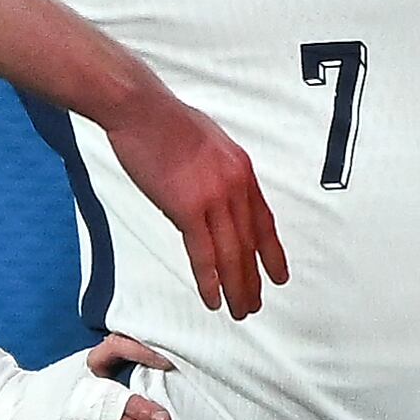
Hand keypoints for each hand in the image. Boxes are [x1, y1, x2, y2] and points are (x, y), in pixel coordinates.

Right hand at [60, 335, 175, 419]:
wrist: (2, 407)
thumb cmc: (62, 394)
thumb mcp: (88, 378)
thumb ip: (122, 378)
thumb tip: (174, 385)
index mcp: (89, 365)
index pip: (116, 347)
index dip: (141, 351)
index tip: (169, 362)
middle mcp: (78, 384)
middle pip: (110, 389)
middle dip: (138, 404)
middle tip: (165, 418)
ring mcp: (63, 410)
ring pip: (96, 416)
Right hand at [102, 89, 286, 318]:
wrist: (140, 108)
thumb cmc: (165, 120)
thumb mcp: (209, 142)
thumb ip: (219, 171)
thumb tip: (219, 191)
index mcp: (242, 171)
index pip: (264, 222)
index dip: (271, 253)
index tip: (278, 275)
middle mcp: (235, 187)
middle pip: (250, 244)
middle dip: (254, 279)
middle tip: (255, 304)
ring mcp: (214, 198)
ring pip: (231, 254)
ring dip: (236, 287)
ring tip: (239, 310)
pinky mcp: (187, 208)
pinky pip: (203, 253)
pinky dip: (209, 280)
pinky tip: (213, 298)